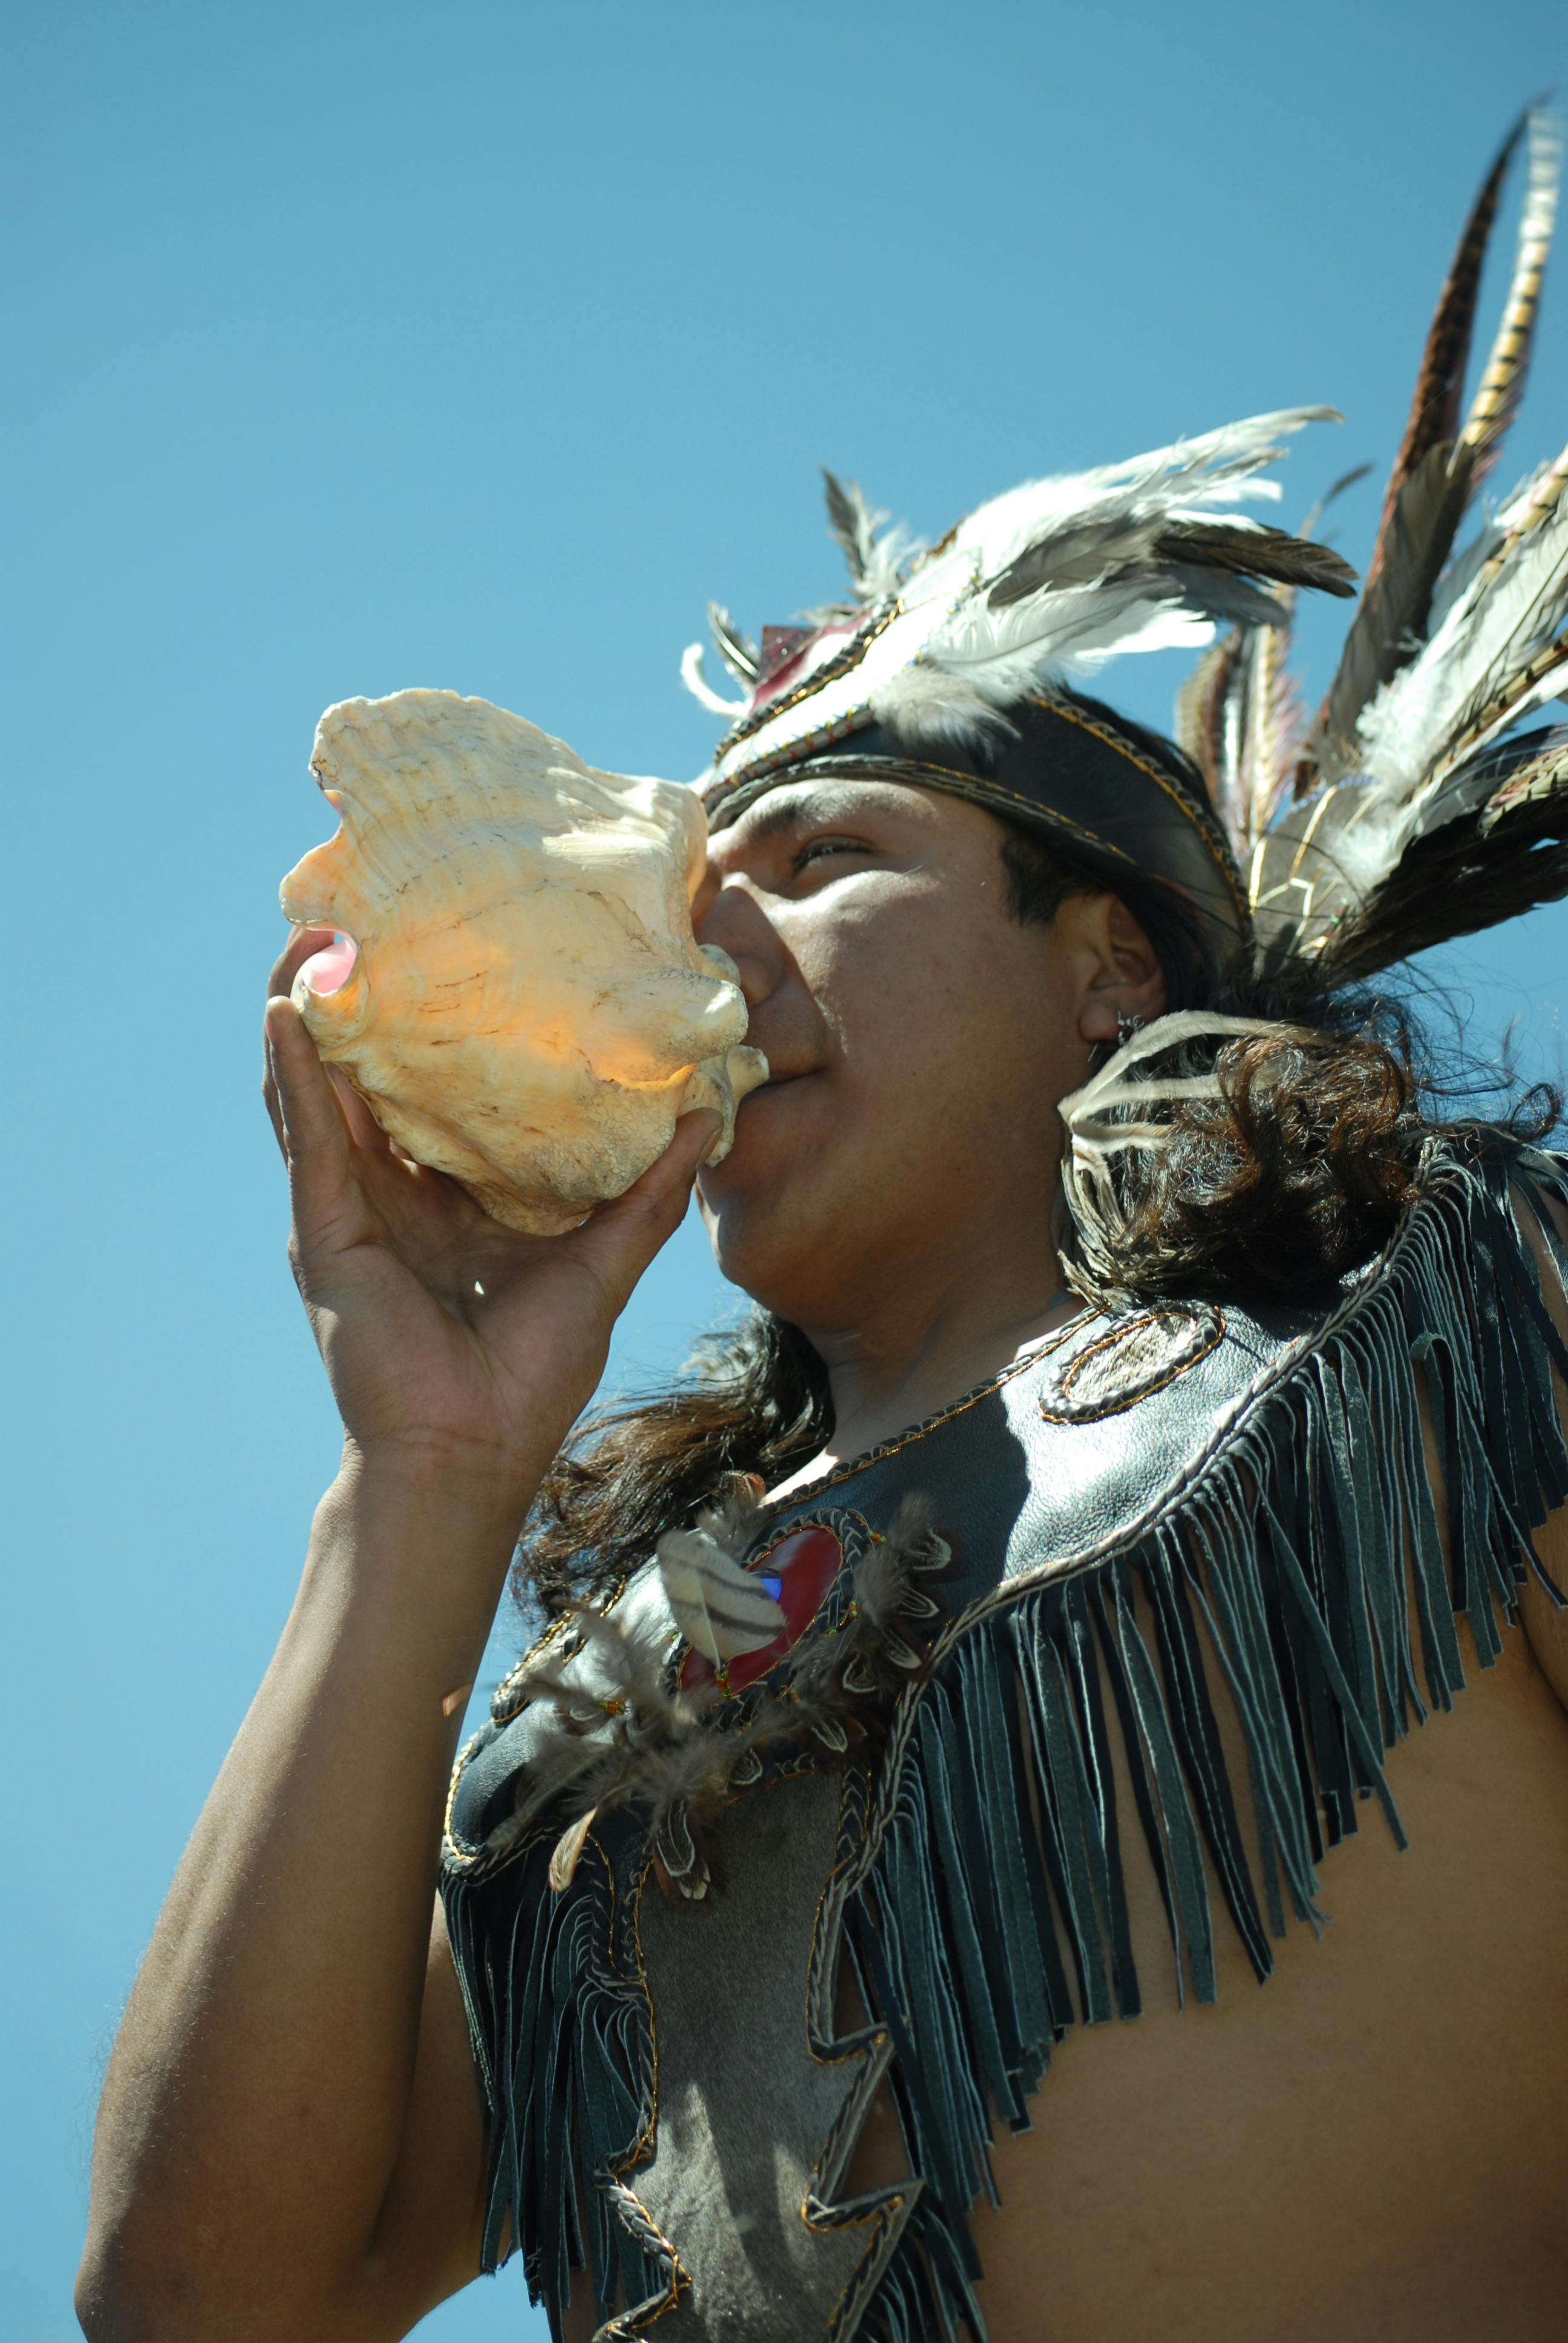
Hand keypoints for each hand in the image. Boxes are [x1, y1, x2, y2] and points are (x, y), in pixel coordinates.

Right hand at [263, 929, 717, 1521]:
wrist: (472, 1458)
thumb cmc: (530, 1376)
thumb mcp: (603, 1262)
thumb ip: (650, 1192)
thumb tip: (710, 1112)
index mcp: (450, 1198)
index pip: (437, 1093)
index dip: (438, 1027)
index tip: (458, 953)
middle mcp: (392, 1193)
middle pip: (367, 1075)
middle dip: (364, 1000)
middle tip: (373, 920)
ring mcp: (349, 1209)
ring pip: (316, 1090)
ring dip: (309, 1013)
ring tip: (314, 939)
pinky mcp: (324, 1232)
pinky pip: (303, 1137)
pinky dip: (293, 1073)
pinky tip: (288, 1012)